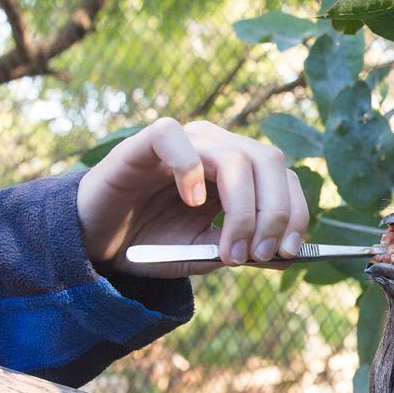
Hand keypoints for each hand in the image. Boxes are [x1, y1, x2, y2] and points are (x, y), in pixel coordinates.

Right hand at [77, 118, 309, 276]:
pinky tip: (191, 203)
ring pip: (234, 157)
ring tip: (228, 250)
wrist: (98, 241)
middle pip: (269, 161)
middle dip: (275, 212)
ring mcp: (183, 143)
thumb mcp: (203, 254)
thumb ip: (241, 252)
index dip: (295, 212)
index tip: (289, 252)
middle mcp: (216, 149)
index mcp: (238, 172)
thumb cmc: (151, 243)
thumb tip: (286, 255)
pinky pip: (173, 137)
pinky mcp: (144, 143)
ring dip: (242, 209)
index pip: (284, 177)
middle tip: (258, 254)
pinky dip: (189, 169)